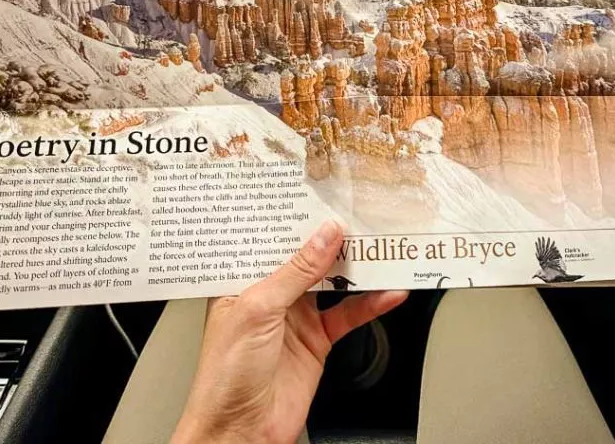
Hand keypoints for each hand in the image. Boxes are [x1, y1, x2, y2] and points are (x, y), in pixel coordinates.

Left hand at [171, 221, 407, 443]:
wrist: (240, 434)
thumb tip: (325, 235)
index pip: (274, 238)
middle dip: (332, 237)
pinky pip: (349, 315)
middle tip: (360, 213)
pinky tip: (390, 292)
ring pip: (333, 281)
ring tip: (383, 245)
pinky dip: (372, 303)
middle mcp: (270, 293)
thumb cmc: (224, 375)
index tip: (324, 195)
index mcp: (243, 278)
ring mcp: (296, 316)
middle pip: (307, 256)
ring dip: (357, 267)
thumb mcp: (258, 309)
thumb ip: (296, 271)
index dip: (297, 217)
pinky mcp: (318, 340)